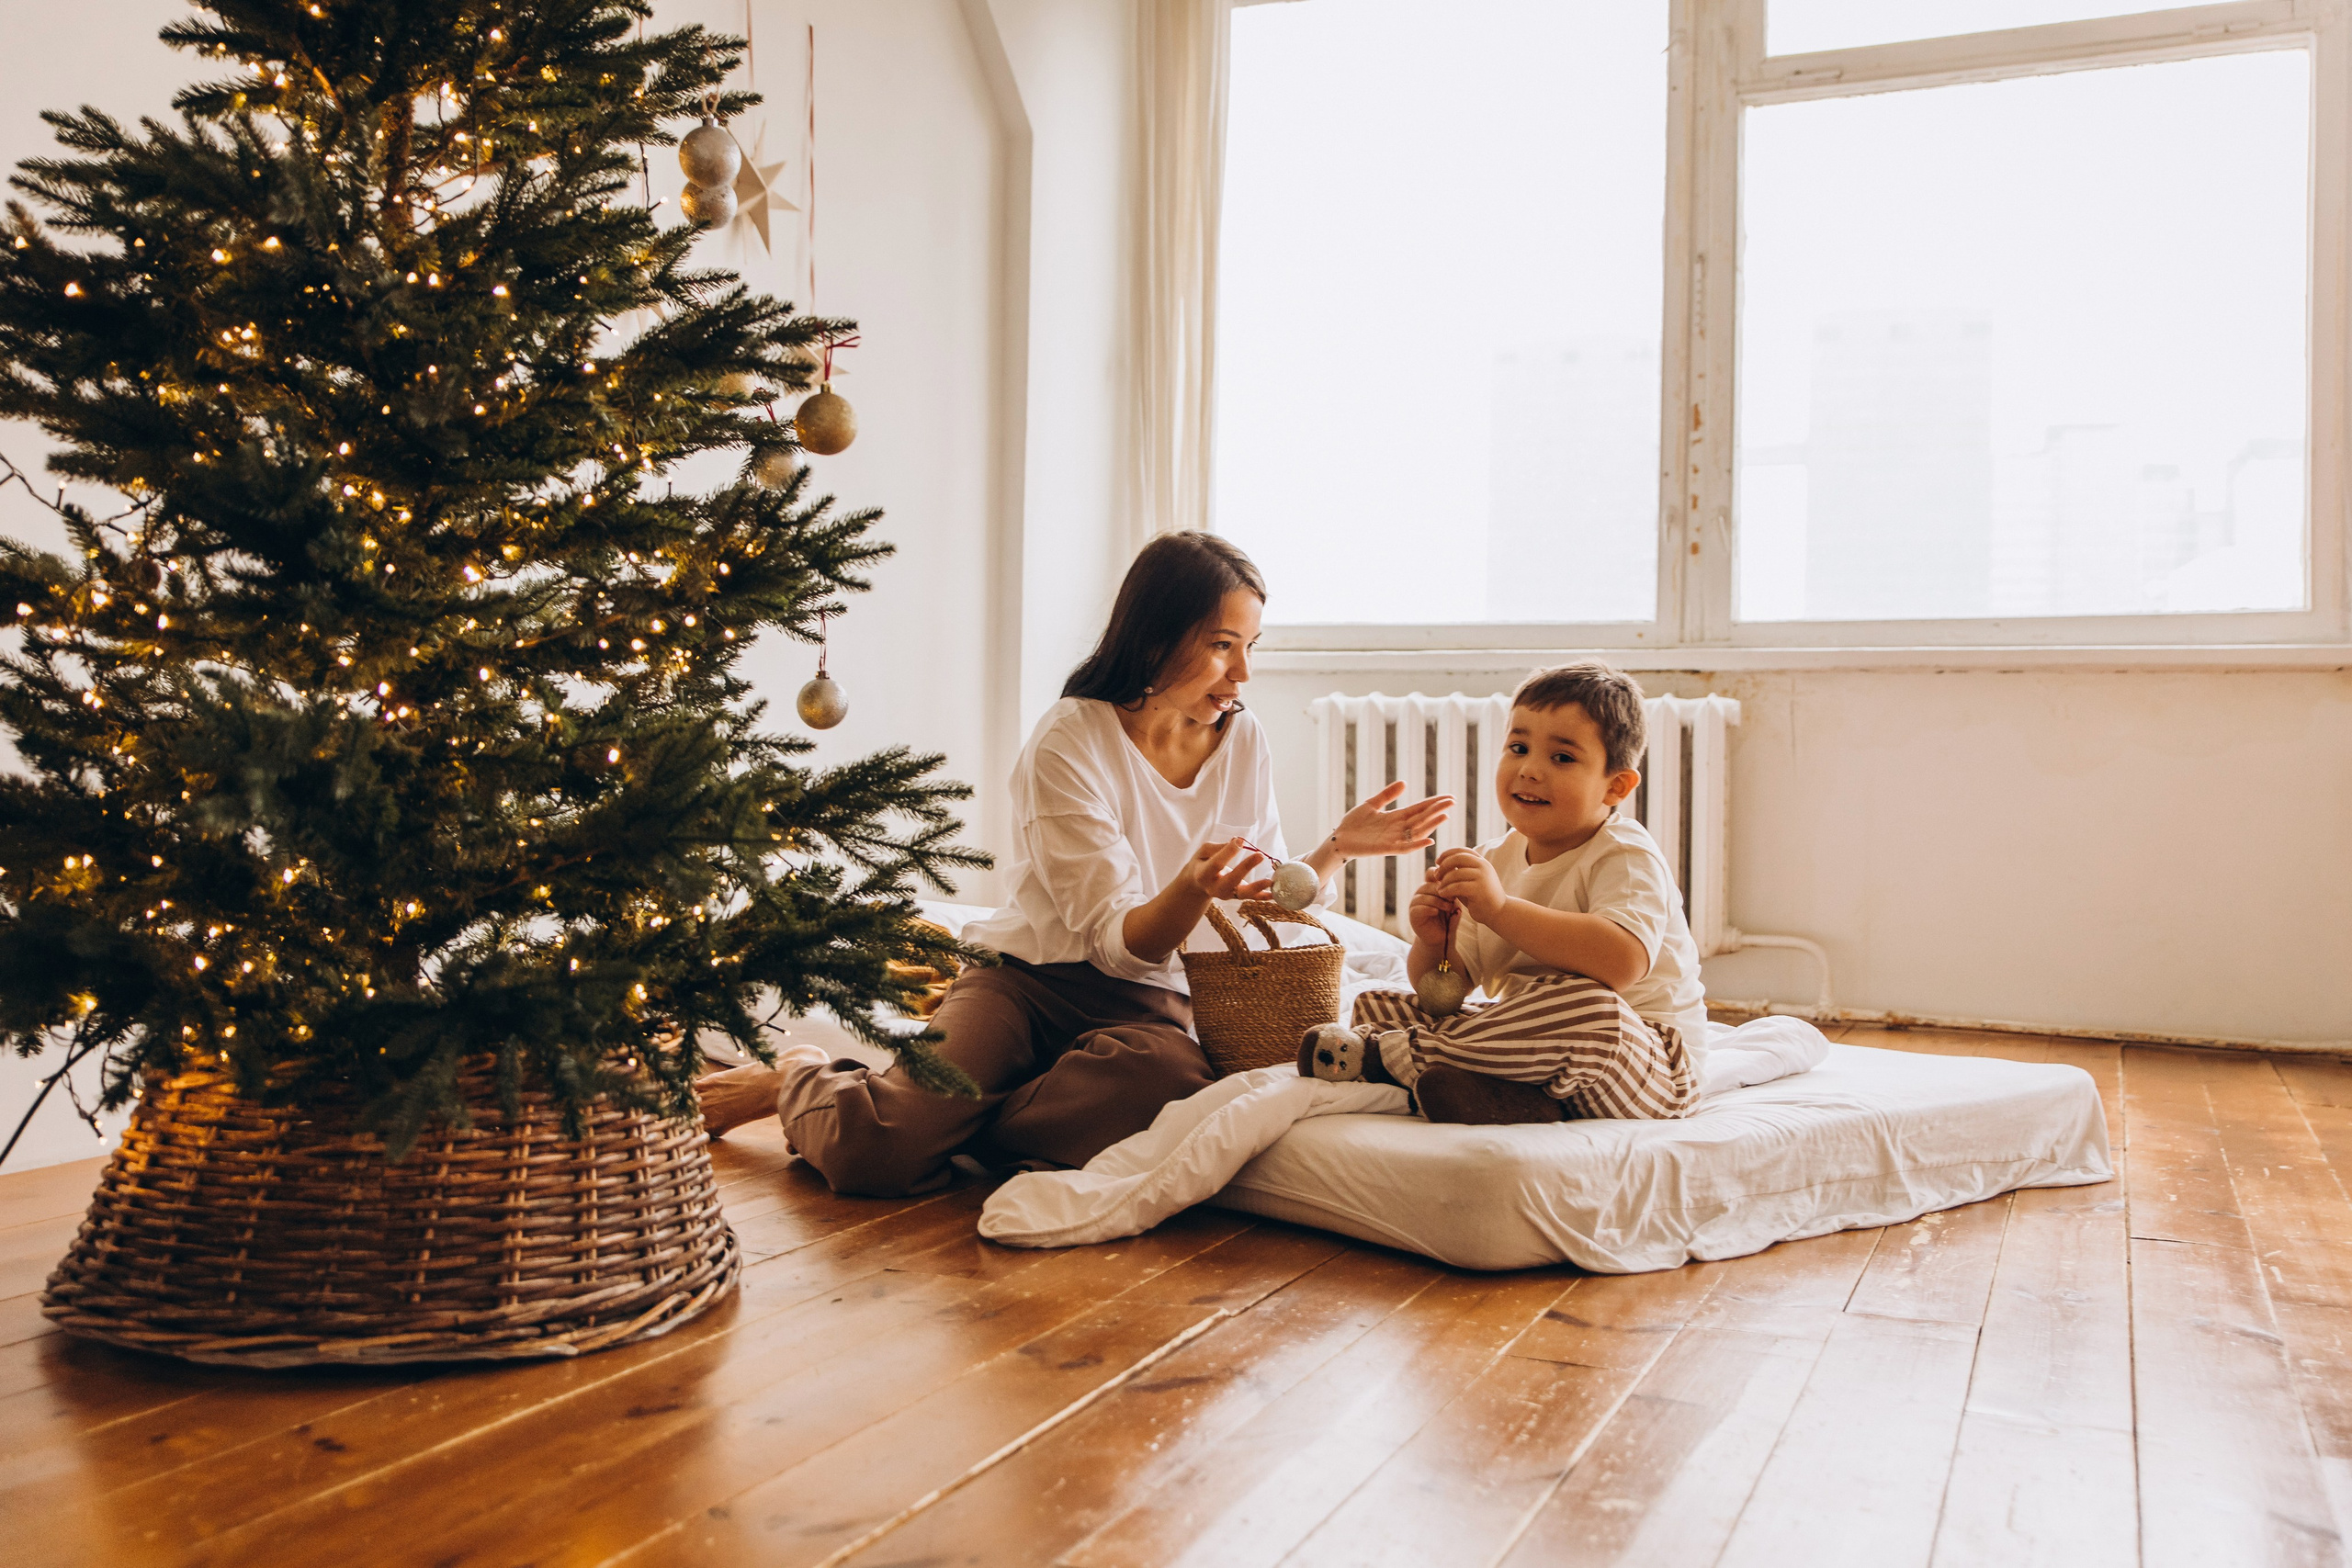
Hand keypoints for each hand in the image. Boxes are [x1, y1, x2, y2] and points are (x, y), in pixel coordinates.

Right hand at [1182, 837, 1271, 902]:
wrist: (1198, 885)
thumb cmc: (1202, 863)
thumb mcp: (1203, 852)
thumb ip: (1218, 847)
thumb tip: (1237, 842)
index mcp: (1203, 874)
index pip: (1217, 863)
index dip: (1228, 852)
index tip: (1240, 841)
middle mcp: (1214, 887)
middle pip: (1231, 879)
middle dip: (1246, 867)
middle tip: (1260, 855)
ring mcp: (1226, 894)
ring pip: (1242, 893)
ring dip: (1257, 887)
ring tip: (1270, 881)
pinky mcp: (1236, 896)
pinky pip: (1250, 898)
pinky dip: (1262, 896)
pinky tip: (1273, 894)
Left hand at [1326, 780, 1451, 861]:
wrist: (1339, 839)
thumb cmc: (1354, 823)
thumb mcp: (1371, 804)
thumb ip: (1387, 795)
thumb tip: (1405, 783)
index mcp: (1396, 817)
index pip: (1419, 809)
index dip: (1434, 803)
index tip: (1449, 797)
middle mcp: (1398, 828)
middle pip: (1422, 818)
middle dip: (1437, 810)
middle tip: (1453, 802)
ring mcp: (1393, 839)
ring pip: (1417, 832)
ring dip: (1431, 825)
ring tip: (1445, 816)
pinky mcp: (1386, 849)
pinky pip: (1405, 848)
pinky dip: (1417, 844)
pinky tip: (1429, 840)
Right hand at [1407, 873, 1455, 951]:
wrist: (1441, 937)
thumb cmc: (1449, 918)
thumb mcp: (1454, 903)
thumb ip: (1453, 893)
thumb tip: (1454, 885)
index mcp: (1430, 886)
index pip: (1431, 873)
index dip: (1441, 876)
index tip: (1453, 884)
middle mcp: (1421, 892)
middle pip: (1429, 884)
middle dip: (1442, 890)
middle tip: (1453, 898)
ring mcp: (1415, 903)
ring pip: (1424, 896)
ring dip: (1438, 901)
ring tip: (1449, 907)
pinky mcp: (1413, 914)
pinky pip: (1418, 908)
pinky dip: (1429, 909)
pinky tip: (1437, 912)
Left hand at [1431, 847, 1506, 922]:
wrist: (1499, 912)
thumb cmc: (1480, 897)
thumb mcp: (1470, 880)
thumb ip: (1459, 871)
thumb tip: (1439, 865)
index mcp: (1482, 862)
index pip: (1461, 851)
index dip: (1447, 854)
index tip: (1437, 862)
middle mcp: (1483, 866)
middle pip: (1457, 858)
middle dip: (1443, 866)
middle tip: (1436, 876)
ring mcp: (1482, 877)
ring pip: (1455, 873)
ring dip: (1443, 881)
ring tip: (1438, 889)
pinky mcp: (1479, 889)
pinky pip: (1457, 886)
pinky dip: (1446, 890)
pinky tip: (1442, 894)